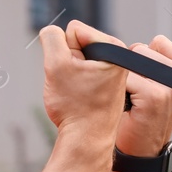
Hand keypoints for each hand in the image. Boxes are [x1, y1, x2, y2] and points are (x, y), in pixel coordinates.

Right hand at [40, 20, 128, 145]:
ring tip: (78, 93)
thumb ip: (51, 37)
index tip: (74, 74)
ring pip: (77, 60)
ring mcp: (114, 71)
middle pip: (76, 44)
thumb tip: (52, 32)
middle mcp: (119, 58)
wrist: (86, 141)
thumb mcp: (56, 65)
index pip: (74, 30)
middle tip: (75, 86)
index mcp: (114, 48)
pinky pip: (82, 74)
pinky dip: (76, 84)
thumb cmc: (75, 107)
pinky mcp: (107, 84)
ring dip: (70, 74)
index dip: (65, 51)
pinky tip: (81, 100)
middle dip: (68, 62)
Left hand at [115, 34, 171, 155]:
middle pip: (141, 49)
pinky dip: (119, 91)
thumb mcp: (158, 83)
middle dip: (132, 69)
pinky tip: (128, 108)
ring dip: (125, 79)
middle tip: (137, 96)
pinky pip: (124, 77)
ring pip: (131, 61)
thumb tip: (135, 44)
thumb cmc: (143, 116)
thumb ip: (154, 60)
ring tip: (133, 101)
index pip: (157, 42)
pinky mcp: (155, 96)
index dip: (143, 60)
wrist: (140, 154)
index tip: (146, 83)